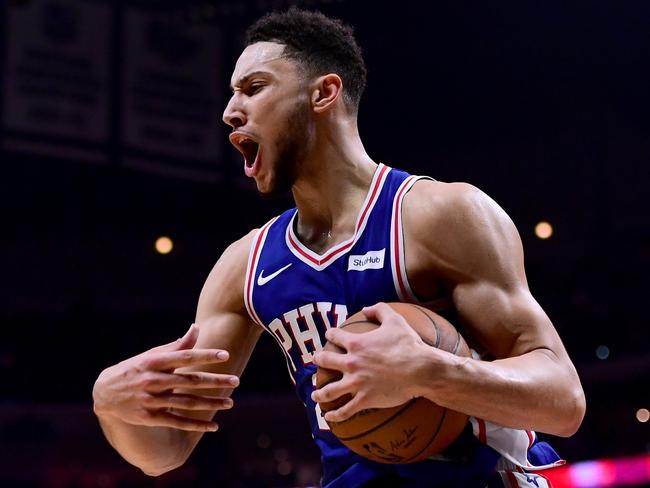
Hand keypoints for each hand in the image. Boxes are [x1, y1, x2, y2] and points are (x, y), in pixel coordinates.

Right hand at [93, 323, 238, 431]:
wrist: (103, 393)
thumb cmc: (134, 368)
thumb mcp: (151, 355)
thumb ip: (176, 345)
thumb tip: (196, 328)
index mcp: (154, 361)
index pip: (184, 356)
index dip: (205, 355)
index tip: (225, 355)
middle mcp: (152, 380)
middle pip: (189, 381)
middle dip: (214, 381)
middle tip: (236, 381)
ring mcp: (150, 400)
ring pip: (186, 403)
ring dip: (210, 403)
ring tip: (230, 403)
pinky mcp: (149, 417)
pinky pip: (177, 422)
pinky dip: (195, 425)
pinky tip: (214, 426)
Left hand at [311, 302, 434, 421]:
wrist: (421, 370)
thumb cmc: (409, 344)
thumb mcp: (395, 320)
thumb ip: (379, 310)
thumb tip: (365, 309)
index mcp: (356, 344)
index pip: (335, 336)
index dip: (330, 333)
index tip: (329, 335)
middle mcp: (352, 363)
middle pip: (326, 360)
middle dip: (318, 360)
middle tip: (317, 361)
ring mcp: (357, 383)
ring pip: (329, 391)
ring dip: (319, 393)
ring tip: (315, 395)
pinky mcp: (365, 400)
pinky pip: (345, 410)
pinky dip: (334, 415)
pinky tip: (329, 417)